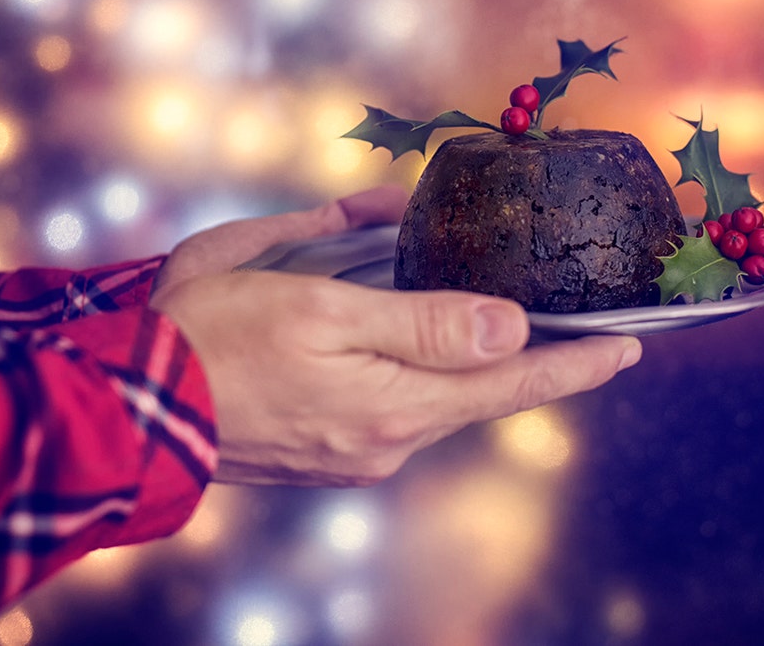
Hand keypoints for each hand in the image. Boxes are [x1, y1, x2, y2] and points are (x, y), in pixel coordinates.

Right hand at [150, 187, 640, 486]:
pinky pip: (392, 408)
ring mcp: (355, 455)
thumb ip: (425, 325)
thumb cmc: (218, 340)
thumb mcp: (325, 309)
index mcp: (395, 408)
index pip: (510, 386)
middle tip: (571, 324)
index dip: (574, 364)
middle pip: (477, 395)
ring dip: (462, 362)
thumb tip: (510, 329)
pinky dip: (414, 374)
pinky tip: (402, 344)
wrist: (134, 405)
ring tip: (487, 321)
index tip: (630, 348)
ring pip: (432, 399)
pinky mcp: (325, 454)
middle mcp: (386, 443)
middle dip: (523, 359)